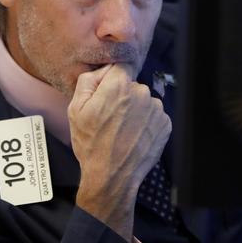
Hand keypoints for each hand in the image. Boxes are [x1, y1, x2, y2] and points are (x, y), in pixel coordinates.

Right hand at [67, 64, 171, 239]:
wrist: (112, 176)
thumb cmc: (91, 144)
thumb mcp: (76, 109)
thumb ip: (88, 80)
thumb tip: (104, 69)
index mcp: (119, 85)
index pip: (121, 65)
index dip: (113, 77)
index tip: (108, 90)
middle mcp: (142, 92)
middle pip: (132, 85)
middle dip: (123, 96)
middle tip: (111, 118)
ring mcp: (156, 109)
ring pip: (144, 101)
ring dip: (136, 111)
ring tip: (123, 131)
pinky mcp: (165, 124)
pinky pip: (154, 116)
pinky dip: (146, 123)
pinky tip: (134, 136)